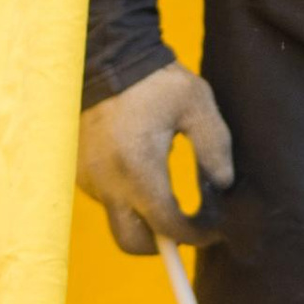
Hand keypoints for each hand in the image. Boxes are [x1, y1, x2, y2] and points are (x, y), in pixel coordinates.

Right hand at [76, 62, 234, 254]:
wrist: (107, 59)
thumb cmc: (155, 80)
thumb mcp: (197, 104)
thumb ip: (215, 147)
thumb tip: (223, 184)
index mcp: (139, 167)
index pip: (167, 225)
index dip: (195, 236)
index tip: (213, 230)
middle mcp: (108, 181)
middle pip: (132, 242)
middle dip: (161, 244)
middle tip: (185, 228)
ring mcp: (90, 179)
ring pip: (119, 219)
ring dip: (144, 216)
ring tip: (165, 184)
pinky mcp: (81, 172)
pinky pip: (107, 199)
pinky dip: (127, 197)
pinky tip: (141, 166)